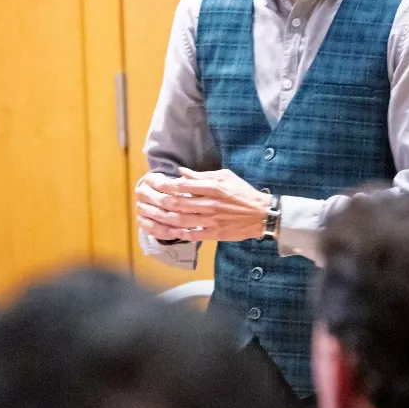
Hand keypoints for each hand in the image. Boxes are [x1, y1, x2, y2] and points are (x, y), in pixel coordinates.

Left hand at [136, 167, 269, 241]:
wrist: (261, 214)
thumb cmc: (243, 193)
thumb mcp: (225, 177)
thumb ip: (202, 175)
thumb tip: (181, 172)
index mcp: (213, 188)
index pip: (183, 186)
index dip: (165, 185)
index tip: (154, 183)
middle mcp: (210, 204)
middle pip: (178, 204)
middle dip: (159, 201)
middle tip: (146, 198)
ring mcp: (212, 221)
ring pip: (181, 220)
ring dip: (163, 218)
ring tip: (151, 215)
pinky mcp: (215, 234)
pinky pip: (192, 235)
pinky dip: (178, 233)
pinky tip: (167, 229)